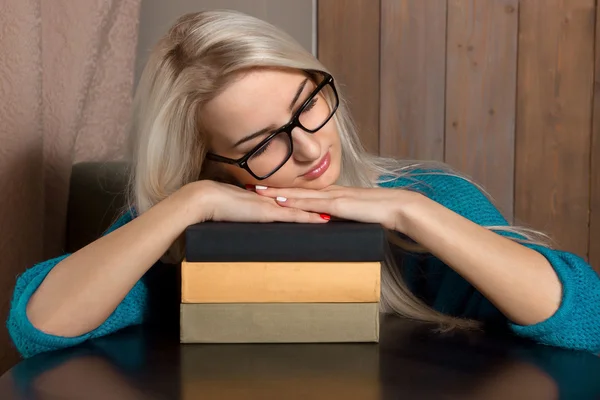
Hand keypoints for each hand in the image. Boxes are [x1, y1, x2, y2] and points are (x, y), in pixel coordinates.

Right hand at [182, 180, 328, 223]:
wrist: (206, 199)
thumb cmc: (216, 203)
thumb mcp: (236, 207)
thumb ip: (247, 209)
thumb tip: (251, 212)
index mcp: (266, 197)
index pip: (292, 198)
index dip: (310, 199)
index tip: (325, 201)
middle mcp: (272, 199)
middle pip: (302, 200)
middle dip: (321, 203)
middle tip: (341, 205)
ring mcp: (271, 205)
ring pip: (302, 207)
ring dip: (320, 210)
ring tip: (339, 212)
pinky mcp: (267, 213)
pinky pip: (292, 216)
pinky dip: (307, 218)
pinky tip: (321, 220)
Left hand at [251, 184, 414, 229]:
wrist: (397, 208)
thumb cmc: (381, 213)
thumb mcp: (358, 215)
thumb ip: (345, 217)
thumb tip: (334, 223)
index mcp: (336, 195)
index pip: (306, 192)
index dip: (287, 190)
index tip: (270, 190)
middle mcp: (331, 192)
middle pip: (298, 190)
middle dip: (275, 189)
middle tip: (254, 187)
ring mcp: (334, 197)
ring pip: (300, 194)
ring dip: (278, 193)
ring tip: (258, 192)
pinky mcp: (338, 205)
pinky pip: (312, 203)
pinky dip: (294, 202)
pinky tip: (281, 201)